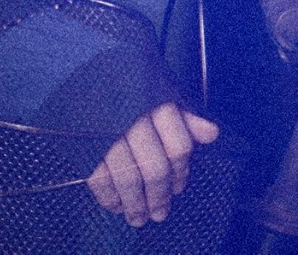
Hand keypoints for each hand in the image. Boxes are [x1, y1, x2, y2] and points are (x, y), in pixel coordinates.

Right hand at [84, 102, 219, 226]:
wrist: (88, 79)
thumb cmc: (134, 92)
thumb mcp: (164, 96)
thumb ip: (186, 119)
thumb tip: (212, 135)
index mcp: (159, 106)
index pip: (179, 148)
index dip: (181, 173)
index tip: (178, 188)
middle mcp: (135, 121)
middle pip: (154, 168)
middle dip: (158, 196)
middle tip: (160, 215)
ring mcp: (108, 135)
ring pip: (128, 178)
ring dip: (135, 204)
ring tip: (139, 219)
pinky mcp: (85, 147)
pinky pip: (99, 179)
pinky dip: (109, 198)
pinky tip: (117, 206)